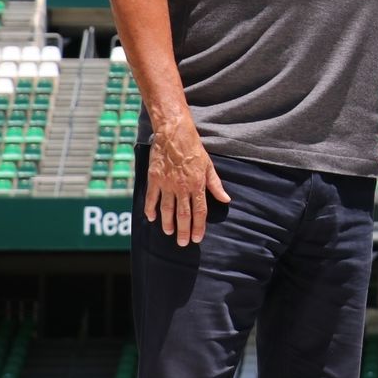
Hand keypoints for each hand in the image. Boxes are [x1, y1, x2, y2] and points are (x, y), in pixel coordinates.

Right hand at [145, 118, 230, 244]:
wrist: (174, 133)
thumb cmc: (194, 149)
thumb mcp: (208, 166)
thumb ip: (216, 185)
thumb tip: (226, 200)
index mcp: (197, 184)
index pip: (199, 211)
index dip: (198, 226)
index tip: (197, 238)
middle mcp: (182, 187)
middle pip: (183, 214)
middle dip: (183, 231)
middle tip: (182, 243)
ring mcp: (166, 184)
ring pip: (167, 209)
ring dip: (168, 223)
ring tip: (169, 233)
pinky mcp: (154, 179)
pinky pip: (151, 198)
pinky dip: (150, 209)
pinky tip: (151, 218)